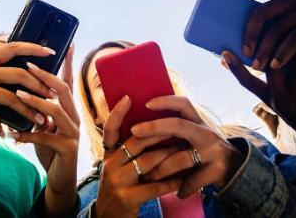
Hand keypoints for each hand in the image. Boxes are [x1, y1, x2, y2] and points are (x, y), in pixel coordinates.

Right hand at [0, 43, 55, 135]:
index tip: (51, 51)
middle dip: (39, 86)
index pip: (13, 47)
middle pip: (19, 74)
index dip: (33, 48)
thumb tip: (19, 75)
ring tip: (40, 120)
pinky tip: (4, 134)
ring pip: (11, 98)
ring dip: (29, 111)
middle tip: (52, 96)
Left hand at [12, 61, 79, 216]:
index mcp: (68, 108)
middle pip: (63, 90)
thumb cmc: (50, 148)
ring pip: (56, 111)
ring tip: (18, 95)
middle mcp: (74, 117)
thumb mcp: (44, 125)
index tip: (68, 45)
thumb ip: (39, 109)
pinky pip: (46, 137)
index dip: (68, 63)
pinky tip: (13, 135)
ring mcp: (73, 132)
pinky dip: (27, 135)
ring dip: (36, 102)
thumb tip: (23, 89)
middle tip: (28, 66)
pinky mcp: (67, 148)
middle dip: (46, 77)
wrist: (60, 178)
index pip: (69, 81)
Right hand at [95, 96, 182, 217]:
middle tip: (179, 127)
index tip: (128, 97)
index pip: (110, 130)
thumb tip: (149, 131)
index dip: (117, 113)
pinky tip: (183, 179)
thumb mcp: (117, 169)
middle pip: (137, 142)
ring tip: (187, 151)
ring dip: (170, 156)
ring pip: (149, 161)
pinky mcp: (127, 198)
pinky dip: (171, 182)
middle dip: (160, 133)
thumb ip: (127, 153)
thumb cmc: (119, 190)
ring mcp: (117, 181)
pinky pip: (154, 186)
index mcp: (108, 156)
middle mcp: (109, 165)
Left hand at [131, 96, 244, 198]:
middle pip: (178, 125)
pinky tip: (178, 193)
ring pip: (181, 158)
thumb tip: (143, 127)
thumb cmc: (206, 150)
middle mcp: (206, 132)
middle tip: (134, 131)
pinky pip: (193, 180)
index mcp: (198, 122)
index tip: (146, 103)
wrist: (238, 169)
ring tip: (149, 177)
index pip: (183, 104)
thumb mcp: (195, 135)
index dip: (165, 101)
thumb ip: (177, 130)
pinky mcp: (218, 169)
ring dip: (162, 169)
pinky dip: (183, 188)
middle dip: (154, 127)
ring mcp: (213, 150)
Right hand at [222, 46, 295, 175]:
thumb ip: (264, 82)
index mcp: (269, 98)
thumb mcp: (278, 101)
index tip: (224, 51)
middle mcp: (281, 100)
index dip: (235, 67)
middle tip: (281, 22)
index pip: (246, 81)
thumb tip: (244, 54)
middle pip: (273, 65)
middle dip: (276, 42)